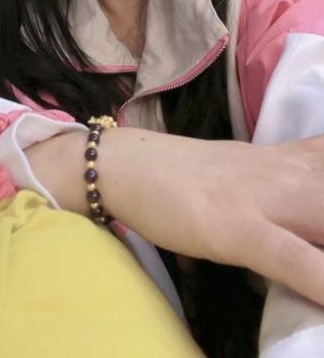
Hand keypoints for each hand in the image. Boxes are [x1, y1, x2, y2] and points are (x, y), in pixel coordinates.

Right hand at [100, 130, 323, 306]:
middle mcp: (292, 174)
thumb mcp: (255, 169)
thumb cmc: (193, 175)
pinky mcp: (238, 229)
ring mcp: (267, 200)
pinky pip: (292, 258)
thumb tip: (313, 214)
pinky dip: (320, 279)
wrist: (135, 166)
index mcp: (296, 160)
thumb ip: (296, 177)